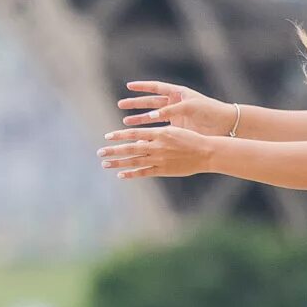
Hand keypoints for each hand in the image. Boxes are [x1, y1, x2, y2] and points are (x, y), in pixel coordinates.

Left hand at [98, 124, 214, 179]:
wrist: (206, 152)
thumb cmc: (190, 139)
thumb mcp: (171, 132)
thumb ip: (154, 136)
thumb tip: (138, 140)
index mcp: (159, 133)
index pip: (134, 134)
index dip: (119, 136)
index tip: (107, 136)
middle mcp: (157, 146)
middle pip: (130, 148)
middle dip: (113, 150)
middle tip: (100, 152)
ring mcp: (159, 159)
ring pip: (134, 161)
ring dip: (118, 163)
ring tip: (105, 163)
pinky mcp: (163, 170)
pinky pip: (144, 172)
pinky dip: (132, 174)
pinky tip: (121, 175)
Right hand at [116, 80, 233, 136]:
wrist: (225, 125)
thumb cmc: (209, 111)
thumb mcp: (189, 107)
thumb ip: (170, 111)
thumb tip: (150, 117)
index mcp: (177, 93)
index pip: (156, 87)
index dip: (142, 86)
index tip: (128, 86)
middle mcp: (174, 103)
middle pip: (151, 102)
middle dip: (135, 104)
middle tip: (120, 105)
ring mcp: (175, 116)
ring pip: (152, 116)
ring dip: (139, 119)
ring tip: (125, 122)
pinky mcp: (178, 128)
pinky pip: (160, 128)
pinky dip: (150, 131)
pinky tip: (140, 135)